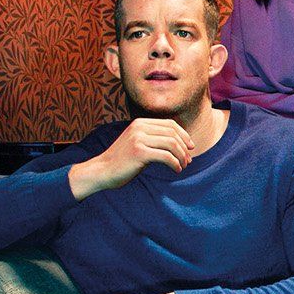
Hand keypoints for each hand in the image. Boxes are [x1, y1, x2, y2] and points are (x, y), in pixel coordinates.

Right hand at [69, 118, 194, 198]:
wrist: (102, 170)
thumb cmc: (123, 161)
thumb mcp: (138, 143)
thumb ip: (154, 139)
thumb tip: (182, 144)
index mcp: (140, 123)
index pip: (170, 124)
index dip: (184, 135)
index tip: (190, 147)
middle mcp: (139, 127)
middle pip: (173, 134)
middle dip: (184, 148)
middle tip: (188, 160)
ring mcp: (138, 139)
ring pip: (172, 144)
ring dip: (181, 157)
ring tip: (183, 166)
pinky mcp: (139, 152)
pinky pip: (166, 156)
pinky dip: (175, 164)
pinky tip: (177, 170)